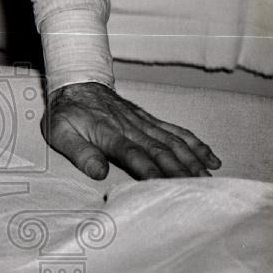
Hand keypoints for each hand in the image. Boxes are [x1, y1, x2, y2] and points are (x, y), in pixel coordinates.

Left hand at [43, 82, 220, 180]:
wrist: (77, 83)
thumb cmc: (68, 114)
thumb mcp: (60, 133)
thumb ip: (79, 152)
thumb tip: (98, 171)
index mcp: (109, 133)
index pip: (133, 154)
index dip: (148, 170)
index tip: (163, 187)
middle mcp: (131, 127)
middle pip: (160, 150)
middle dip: (180, 170)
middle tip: (198, 189)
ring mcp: (144, 123)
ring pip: (173, 142)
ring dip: (193, 160)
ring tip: (209, 179)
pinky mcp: (150, 121)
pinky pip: (177, 132)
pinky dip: (196, 145)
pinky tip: (212, 159)